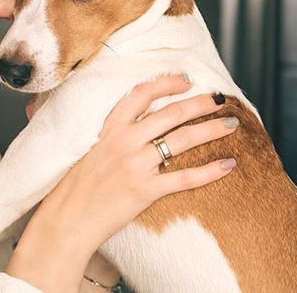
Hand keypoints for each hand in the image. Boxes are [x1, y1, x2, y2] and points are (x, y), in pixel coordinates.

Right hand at [7, 75, 237, 291]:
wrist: (66, 218)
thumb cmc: (73, 184)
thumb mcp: (84, 147)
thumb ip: (103, 131)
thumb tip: (115, 118)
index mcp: (108, 128)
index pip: (140, 94)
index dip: (166, 83)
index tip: (184, 79)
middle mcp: (123, 141)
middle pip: (169, 114)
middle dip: (199, 103)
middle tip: (219, 98)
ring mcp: (135, 165)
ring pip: (180, 140)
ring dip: (210, 130)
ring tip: (230, 124)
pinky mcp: (144, 190)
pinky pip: (183, 178)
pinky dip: (208, 171)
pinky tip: (227, 164)